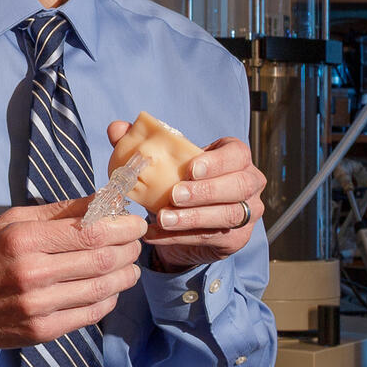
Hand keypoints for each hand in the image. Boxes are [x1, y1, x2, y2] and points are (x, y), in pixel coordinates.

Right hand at [0, 198, 144, 351]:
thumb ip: (61, 211)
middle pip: (103, 259)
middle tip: (136, 241)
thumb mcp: (12, 221)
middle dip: (130, 247)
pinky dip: (109, 298)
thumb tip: (106, 198)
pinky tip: (109, 287)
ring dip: (127, 274)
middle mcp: (32, 273)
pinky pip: (91, 313)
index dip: (124, 226)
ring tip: (129, 264)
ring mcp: (38, 307)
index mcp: (24, 239)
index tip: (136, 221)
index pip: (92, 231)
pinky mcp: (42, 332)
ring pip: (104, 288)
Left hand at [114, 125, 262, 271]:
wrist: (188, 221)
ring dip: (194, 217)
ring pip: (229, 214)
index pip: (237, 154)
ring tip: (163, 218)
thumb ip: (142, 143)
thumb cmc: (182, 181)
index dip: (217, 162)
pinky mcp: (237, 238)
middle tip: (175, 195)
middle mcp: (249, 183)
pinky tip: (157, 234)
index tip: (190, 168)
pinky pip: (212, 237)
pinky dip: (181, 236)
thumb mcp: (165, 161)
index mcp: (235, 157)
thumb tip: (117, 129)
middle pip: (239, 185)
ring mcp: (247, 212)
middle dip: (206, 191)